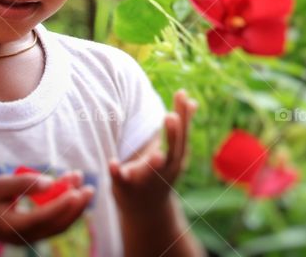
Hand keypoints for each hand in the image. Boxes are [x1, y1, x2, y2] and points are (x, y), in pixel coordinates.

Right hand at [0, 170, 93, 244]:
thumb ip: (25, 183)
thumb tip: (51, 183)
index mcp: (13, 226)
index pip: (43, 217)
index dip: (61, 205)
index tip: (77, 191)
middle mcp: (24, 236)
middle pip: (57, 225)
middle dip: (76, 206)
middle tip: (89, 187)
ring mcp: (29, 236)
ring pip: (59, 225)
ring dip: (74, 206)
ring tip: (83, 184)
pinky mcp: (32, 232)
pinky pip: (54, 223)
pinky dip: (65, 208)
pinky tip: (71, 190)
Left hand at [110, 89, 198, 214]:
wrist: (147, 212)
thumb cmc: (160, 173)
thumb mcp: (174, 151)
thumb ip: (181, 126)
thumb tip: (192, 100)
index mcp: (177, 156)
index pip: (182, 132)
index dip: (183, 114)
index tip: (181, 93)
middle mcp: (166, 168)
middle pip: (172, 150)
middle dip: (172, 135)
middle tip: (170, 116)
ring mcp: (148, 180)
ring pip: (153, 171)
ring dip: (155, 162)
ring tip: (156, 153)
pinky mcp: (127, 189)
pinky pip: (122, 181)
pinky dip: (118, 173)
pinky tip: (112, 162)